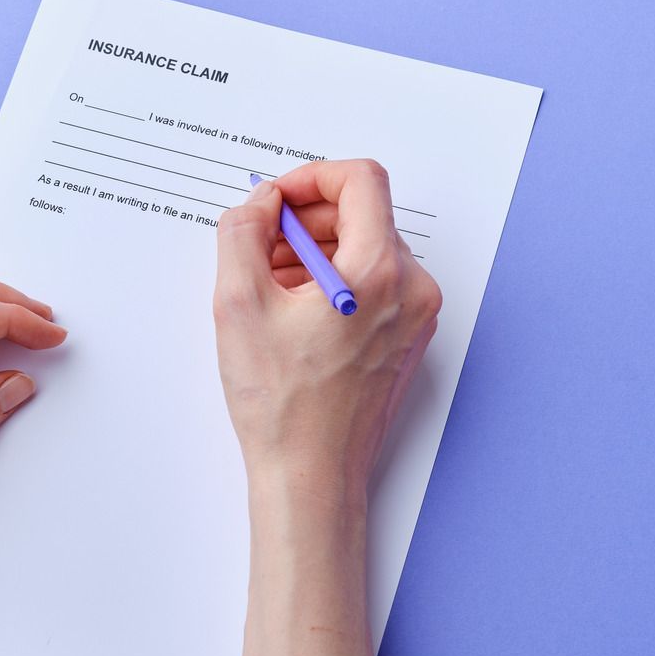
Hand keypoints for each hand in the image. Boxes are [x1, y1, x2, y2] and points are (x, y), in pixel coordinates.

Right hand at [214, 159, 440, 655]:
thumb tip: (260, 202)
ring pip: (366, 248)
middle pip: (362, 214)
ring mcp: (416, 315)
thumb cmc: (282, 406)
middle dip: (306, 220)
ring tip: (271, 288)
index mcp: (379, 272)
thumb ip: (243, 230)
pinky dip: (334, 282)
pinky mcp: (408, 337)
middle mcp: (411, 288)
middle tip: (261, 248)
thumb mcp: (238, 302)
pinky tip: (294, 314)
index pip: (360, 180)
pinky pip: (374, 283)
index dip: (310, 177)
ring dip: (316, 252)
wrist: (312, 478)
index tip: (276, 199)